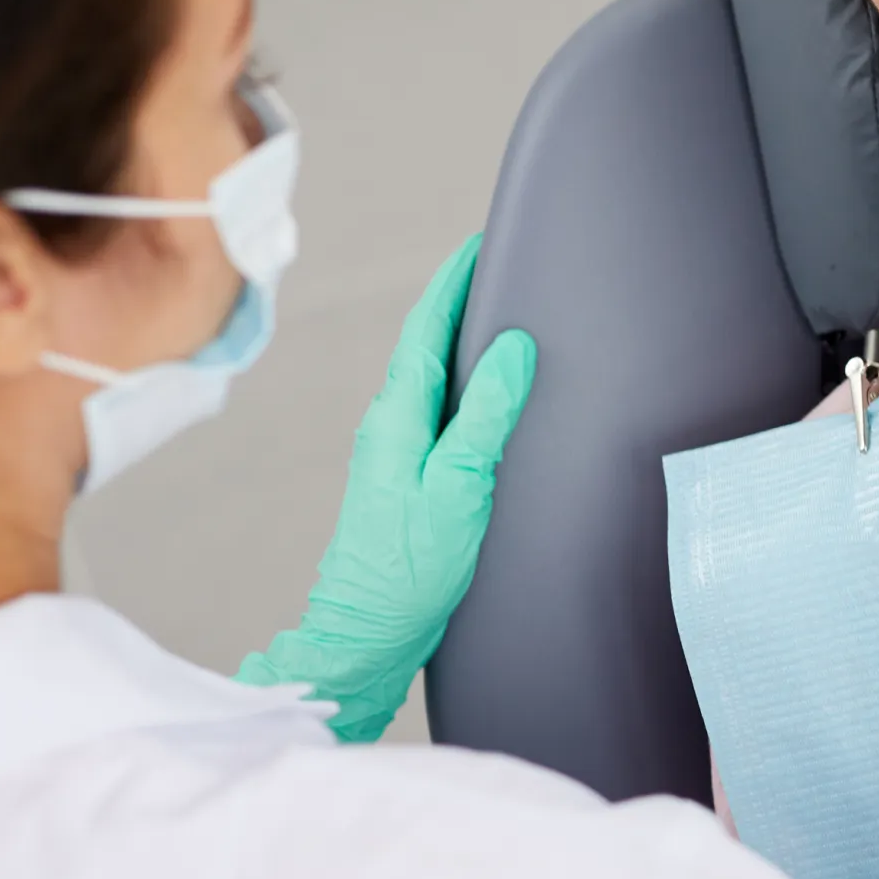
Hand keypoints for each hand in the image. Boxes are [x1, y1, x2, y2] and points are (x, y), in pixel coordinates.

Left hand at [236, 235, 536, 740]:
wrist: (367, 633)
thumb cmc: (409, 570)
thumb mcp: (459, 486)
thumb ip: (485, 415)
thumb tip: (511, 348)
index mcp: (398, 416)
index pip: (426, 328)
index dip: (453, 283)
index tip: (479, 246)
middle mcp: (390, 424)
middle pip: (426, 344)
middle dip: (460, 301)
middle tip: (498, 268)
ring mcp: (394, 450)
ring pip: (431, 376)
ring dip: (460, 341)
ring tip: (498, 316)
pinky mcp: (407, 476)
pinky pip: (438, 408)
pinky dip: (462, 382)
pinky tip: (486, 392)